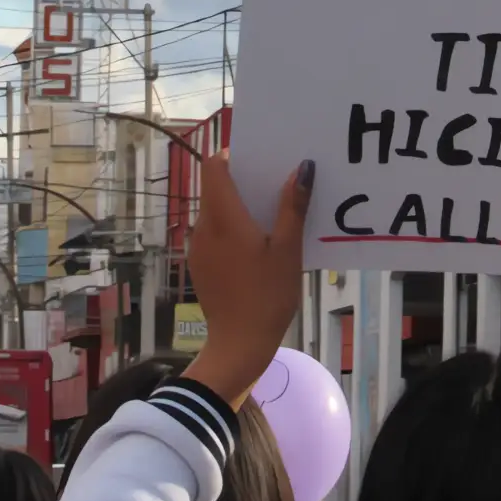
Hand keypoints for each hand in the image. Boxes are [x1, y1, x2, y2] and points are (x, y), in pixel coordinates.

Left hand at [183, 150, 314, 407]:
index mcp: (223, 218)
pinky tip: (258, 246)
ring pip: (215, 212)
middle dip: (243, 181)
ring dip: (239, 207)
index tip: (259, 158)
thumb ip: (292, 207)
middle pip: (215, 189)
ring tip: (272, 216)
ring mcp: (198, 248)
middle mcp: (203, 228)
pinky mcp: (201, 266)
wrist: (239, 345)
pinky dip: (232, 229)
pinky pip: (214, 234)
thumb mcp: (287, 250)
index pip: (213, 167)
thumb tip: (302, 168)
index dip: (232, 155)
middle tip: (276, 184)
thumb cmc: (267, 295)